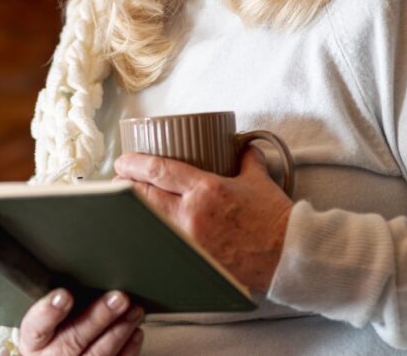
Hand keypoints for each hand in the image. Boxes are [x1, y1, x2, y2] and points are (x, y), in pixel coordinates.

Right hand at [18, 289, 143, 355]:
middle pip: (74, 338)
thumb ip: (57, 301)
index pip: (37, 325)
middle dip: (99, 317)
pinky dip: (128, 350)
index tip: (64, 295)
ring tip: (134, 310)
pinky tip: (135, 332)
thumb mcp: (43, 318)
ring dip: (120, 331)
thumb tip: (84, 272)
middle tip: (118, 298)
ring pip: (98, 354)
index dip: (50, 311)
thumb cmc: (51, 335)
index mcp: (33, 340)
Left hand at [113, 149, 292, 292]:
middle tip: (117, 179)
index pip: (158, 171)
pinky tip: (142, 230)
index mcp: (206, 189)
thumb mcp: (258, 179)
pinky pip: (162, 244)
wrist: (289, 256)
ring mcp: (190, 242)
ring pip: (148, 221)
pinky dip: (149, 234)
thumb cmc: (276, 218)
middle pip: (144, 197)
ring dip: (134, 210)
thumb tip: (238, 145)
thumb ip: (244, 158)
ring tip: (126, 202)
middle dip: (124, 186)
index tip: (123, 160)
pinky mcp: (193, 261)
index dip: (134, 164)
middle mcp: (192, 215)